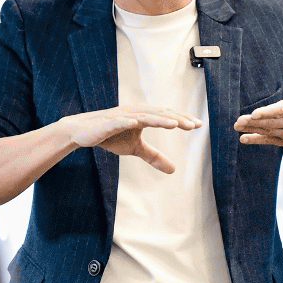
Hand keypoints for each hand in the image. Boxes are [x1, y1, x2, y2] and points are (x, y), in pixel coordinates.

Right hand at [59, 105, 202, 174]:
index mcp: (143, 116)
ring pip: (145, 116)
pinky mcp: (109, 122)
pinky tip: (139, 123)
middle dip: (178, 118)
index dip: (182, 119)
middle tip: (195, 124)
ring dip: (161, 119)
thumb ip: (154, 156)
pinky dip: (131, 121)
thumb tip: (174, 170)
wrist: (83, 132)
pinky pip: (122, 121)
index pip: (167, 116)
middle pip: (160, 114)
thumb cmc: (111, 136)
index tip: (199, 125)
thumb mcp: (135, 148)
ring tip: (176, 124)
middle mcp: (136, 112)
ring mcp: (122, 116)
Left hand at [236, 55, 282, 151]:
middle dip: (254, 122)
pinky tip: (243, 139)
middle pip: (271, 122)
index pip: (282, 110)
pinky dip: (256, 140)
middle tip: (238, 121)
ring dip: (252, 129)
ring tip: (237, 126)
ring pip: (268, 131)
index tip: (255, 114)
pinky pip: (269, 140)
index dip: (268, 113)